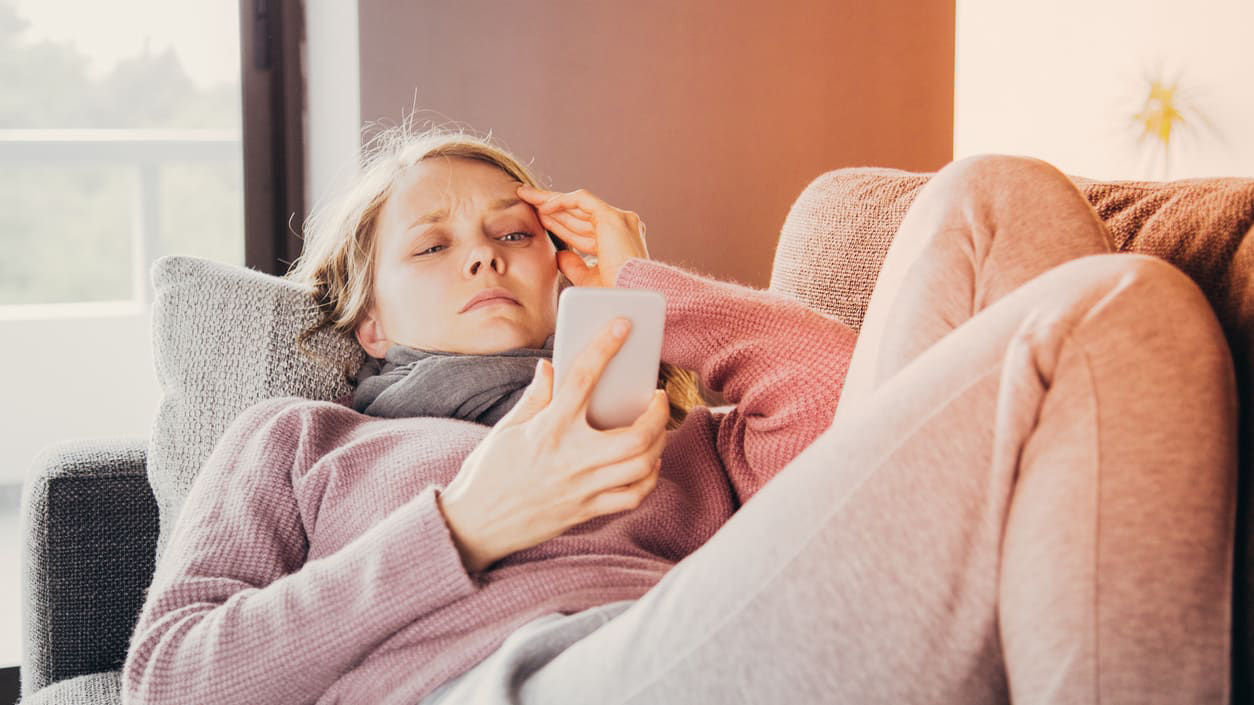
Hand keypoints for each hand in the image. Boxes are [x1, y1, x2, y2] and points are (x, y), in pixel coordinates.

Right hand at [438, 317, 669, 573]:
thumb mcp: (506, 429)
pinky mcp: (586, 511)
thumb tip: (550, 368)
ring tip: (657, 430)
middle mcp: (570, 458)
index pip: (582, 379)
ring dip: (659, 445)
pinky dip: (648, 480)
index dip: (604, 347)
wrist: (476, 525)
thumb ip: (535, 398)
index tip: (622, 325)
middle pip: (635, 435)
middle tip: (658, 399)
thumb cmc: (488, 473)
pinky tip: (647, 465)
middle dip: (658, 414)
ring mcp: (582, 488)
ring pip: (641, 466)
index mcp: (548, 429)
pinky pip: (632, 497)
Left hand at [517, 183, 649, 287]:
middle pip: (578, 213)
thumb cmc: (614, 295)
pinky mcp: (613, 217)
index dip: (559, 223)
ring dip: (551, 200)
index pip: (583, 227)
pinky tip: (542, 206)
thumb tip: (559, 254)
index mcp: (617, 242)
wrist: (631, 300)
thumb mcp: (588, 279)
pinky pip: (582, 200)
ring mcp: (619, 220)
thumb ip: (575, 265)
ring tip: (527, 196)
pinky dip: (561, 201)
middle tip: (526, 198)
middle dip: (551, 207)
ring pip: (578, 203)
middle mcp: (620, 227)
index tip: (538, 219)